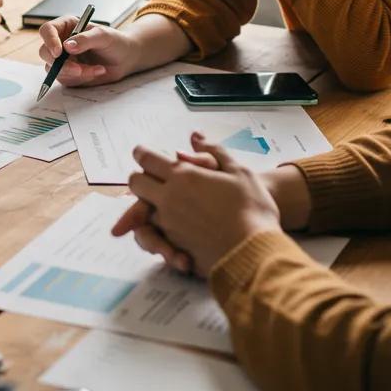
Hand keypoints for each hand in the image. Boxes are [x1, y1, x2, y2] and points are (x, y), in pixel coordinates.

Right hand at [37, 17, 134, 86]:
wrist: (125, 58)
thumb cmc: (115, 41)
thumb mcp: (103, 36)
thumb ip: (85, 39)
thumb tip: (67, 46)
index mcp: (66, 26)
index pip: (47, 30)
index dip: (49, 41)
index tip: (59, 52)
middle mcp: (60, 42)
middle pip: (45, 53)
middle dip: (61, 64)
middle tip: (79, 69)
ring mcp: (63, 60)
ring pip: (55, 70)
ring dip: (76, 73)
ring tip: (98, 69)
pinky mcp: (68, 74)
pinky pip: (66, 79)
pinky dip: (82, 78)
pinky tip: (97, 72)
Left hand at [115, 132, 281, 276]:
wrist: (255, 254)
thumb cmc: (252, 209)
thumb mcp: (240, 172)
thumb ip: (214, 151)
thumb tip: (196, 136)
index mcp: (183, 176)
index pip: (147, 158)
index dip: (142, 153)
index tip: (143, 152)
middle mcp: (168, 199)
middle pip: (135, 182)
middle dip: (140, 177)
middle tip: (154, 178)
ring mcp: (168, 224)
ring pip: (143, 210)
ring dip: (150, 205)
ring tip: (169, 205)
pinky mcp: (173, 246)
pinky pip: (156, 234)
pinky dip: (161, 230)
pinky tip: (179, 229)